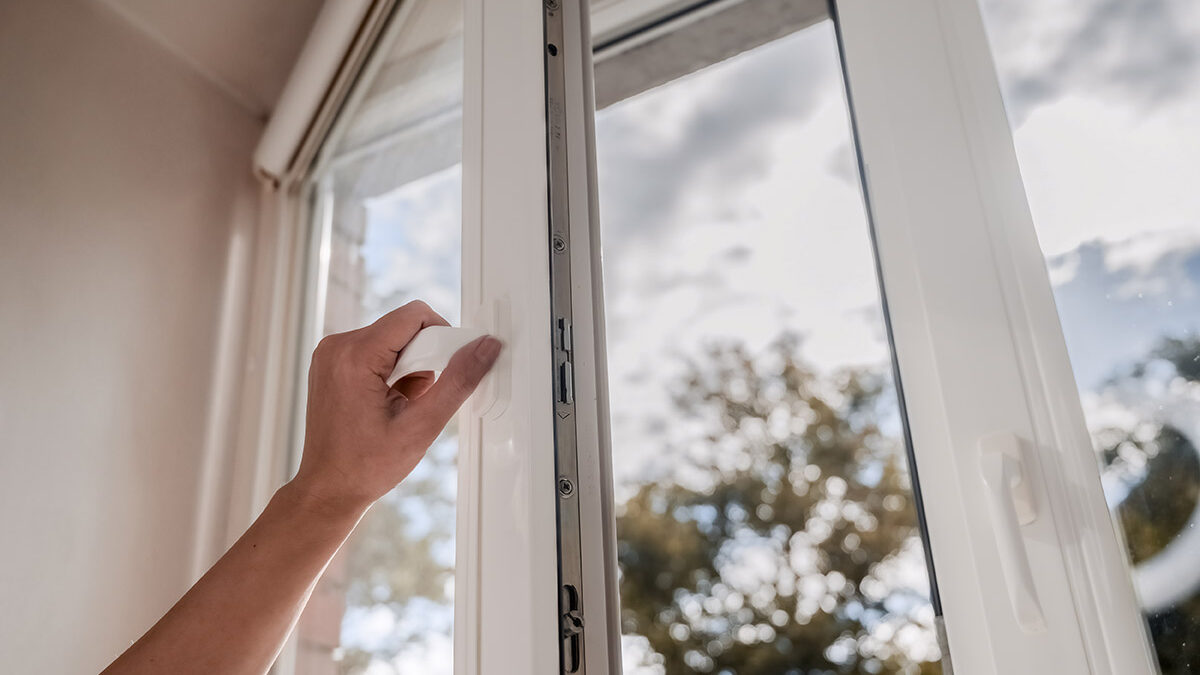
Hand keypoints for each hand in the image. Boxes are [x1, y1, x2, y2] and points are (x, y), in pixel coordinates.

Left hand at [291, 300, 501, 515]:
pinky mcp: (333, 362)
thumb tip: (485, 347)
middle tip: (418, 400)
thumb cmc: (366, 466)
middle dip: (423, 360)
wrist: (329, 488)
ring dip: (409, 369)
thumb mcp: (422, 425)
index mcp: (353, 356)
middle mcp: (336, 346)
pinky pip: (376, 350)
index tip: (446, 371)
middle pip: (404, 327)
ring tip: (400, 407)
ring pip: (393, 339)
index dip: (441, 338)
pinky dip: (392, 372)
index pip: (414, 315)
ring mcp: (330, 353)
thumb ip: (458, 381)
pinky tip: (387, 404)